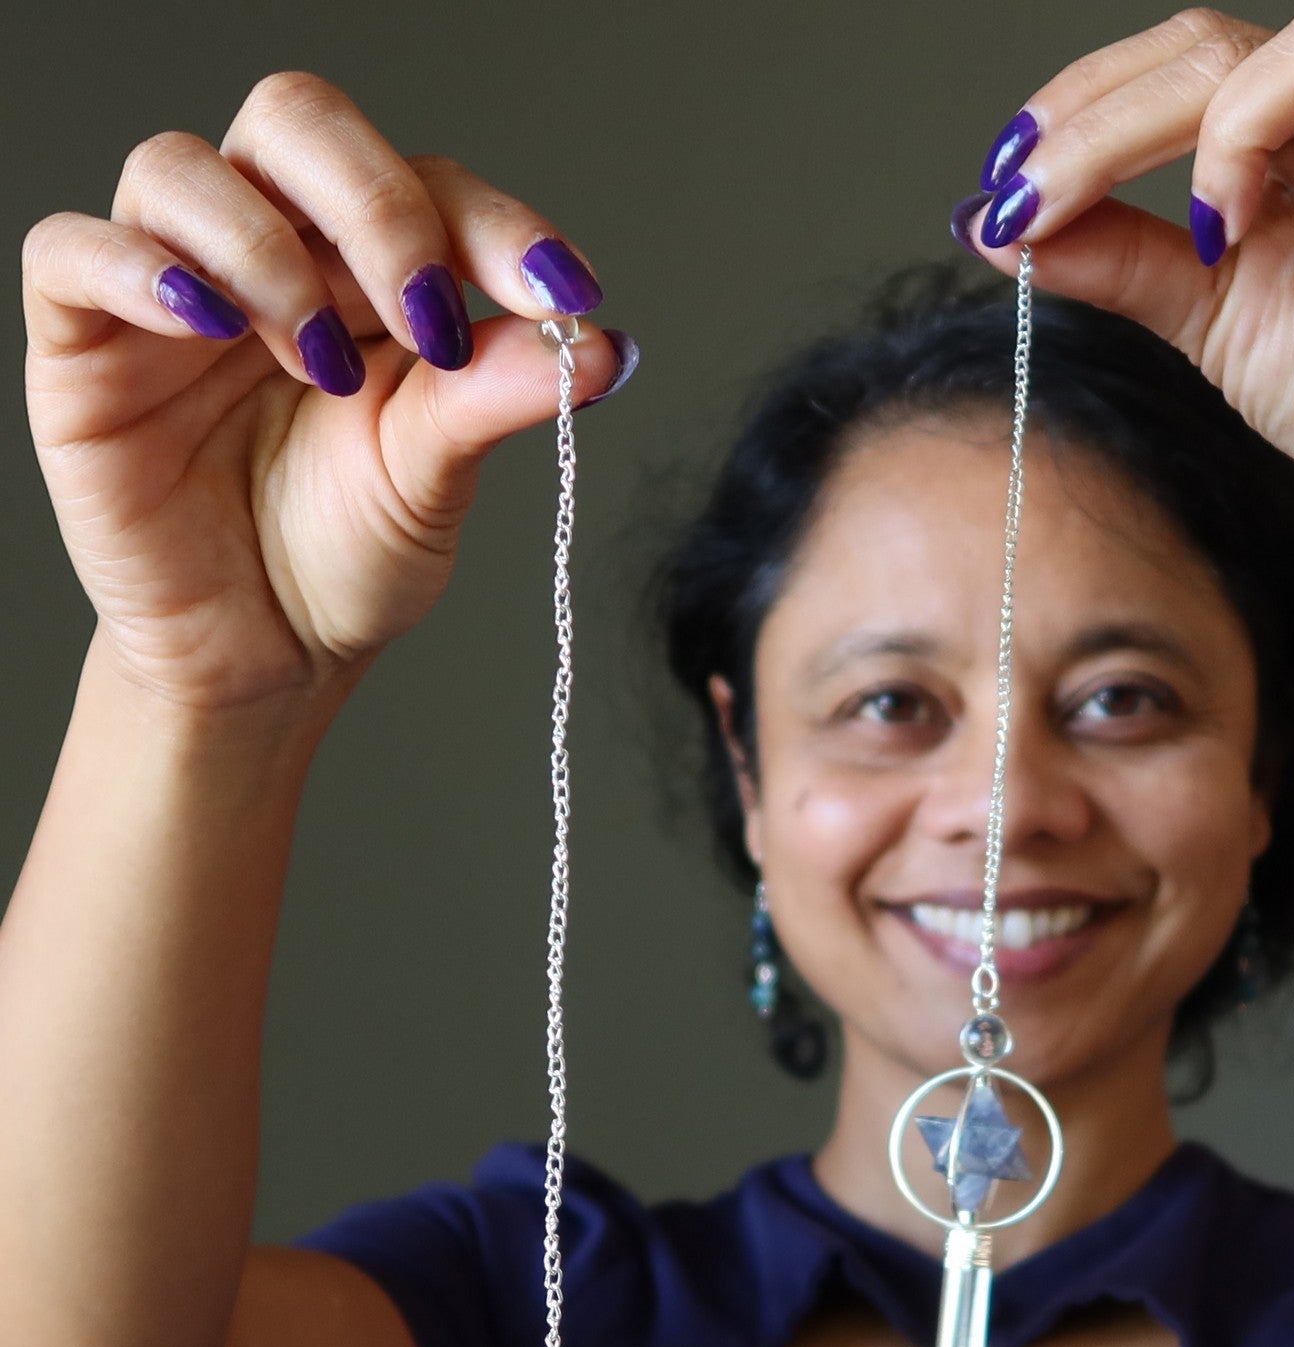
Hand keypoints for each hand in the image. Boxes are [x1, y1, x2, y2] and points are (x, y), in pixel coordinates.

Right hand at [22, 72, 635, 710]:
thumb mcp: (436, 480)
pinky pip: (72, 253)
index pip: (427, 185)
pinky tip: (206, 321)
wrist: (266, 657)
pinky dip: (138, 267)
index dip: (494, 225)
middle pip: (296, 124)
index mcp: (368, 273)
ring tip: (323, 367)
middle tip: (428, 319)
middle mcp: (270, 255)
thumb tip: (603, 347)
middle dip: (378, 206)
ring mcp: (171, 291)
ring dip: (268, 253)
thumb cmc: (347, 557)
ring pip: (181, 169)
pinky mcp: (85, 346)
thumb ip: (494, 399)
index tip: (562, 293)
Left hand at [958, 5, 1293, 523]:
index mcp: (1273, 139)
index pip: (1168, 69)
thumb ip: (1120, 264)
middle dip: (1107, 121)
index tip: (1004, 180)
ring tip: (1218, 231)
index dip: (1081, 108)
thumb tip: (1001, 228)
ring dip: (1234, 130)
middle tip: (1036, 196)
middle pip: (1214, 47)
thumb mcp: (1205, 319)